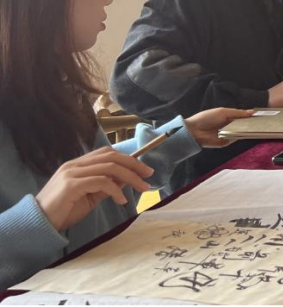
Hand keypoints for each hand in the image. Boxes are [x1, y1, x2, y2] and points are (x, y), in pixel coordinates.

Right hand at [36, 148, 152, 231]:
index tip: (144, 169)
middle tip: (149, 175)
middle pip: (111, 156)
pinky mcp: (71, 185)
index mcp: (78, 164)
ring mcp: (72, 173)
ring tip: (142, 187)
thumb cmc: (63, 211)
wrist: (38, 224)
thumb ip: (105, 186)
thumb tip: (126, 179)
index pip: (107, 153)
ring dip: (130, 177)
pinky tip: (121, 200)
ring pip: (109, 167)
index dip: (128, 158)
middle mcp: (75, 164)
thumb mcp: (90, 197)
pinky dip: (115, 190)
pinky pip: (100, 182)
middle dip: (134, 164)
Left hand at [184, 108, 254, 147]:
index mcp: (228, 117)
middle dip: (252, 123)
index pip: (242, 117)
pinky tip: (250, 132)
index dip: (250, 116)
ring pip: (242, 132)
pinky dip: (242, 135)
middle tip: (263, 122)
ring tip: (260, 126)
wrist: (194, 131)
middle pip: (244, 124)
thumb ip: (238, 113)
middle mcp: (230, 126)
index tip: (261, 115)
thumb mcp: (224, 112)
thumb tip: (252, 112)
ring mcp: (229, 134)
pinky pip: (236, 138)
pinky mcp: (227, 142)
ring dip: (249, 129)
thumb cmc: (207, 118)